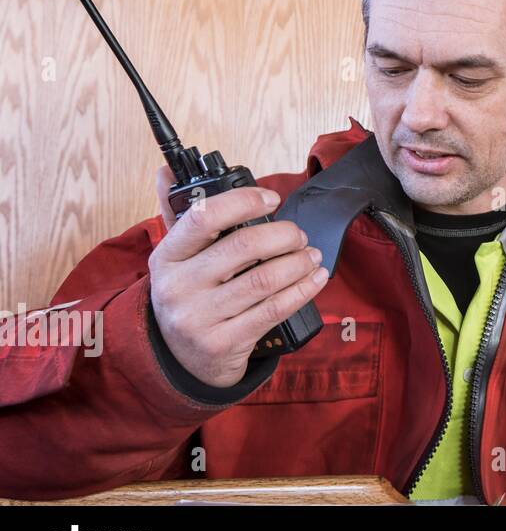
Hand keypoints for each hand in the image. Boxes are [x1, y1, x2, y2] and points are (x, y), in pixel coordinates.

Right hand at [149, 165, 326, 387]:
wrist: (179, 359)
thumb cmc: (188, 295)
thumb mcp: (175, 258)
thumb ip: (178, 214)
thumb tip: (165, 171)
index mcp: (167, 257)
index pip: (204, 217)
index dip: (244, 202)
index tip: (271, 199)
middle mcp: (178, 287)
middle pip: (244, 247)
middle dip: (284, 235)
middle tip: (299, 235)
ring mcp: (199, 319)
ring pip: (265, 280)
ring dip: (299, 262)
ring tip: (312, 255)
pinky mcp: (224, 343)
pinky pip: (274, 310)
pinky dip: (303, 290)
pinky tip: (315, 279)